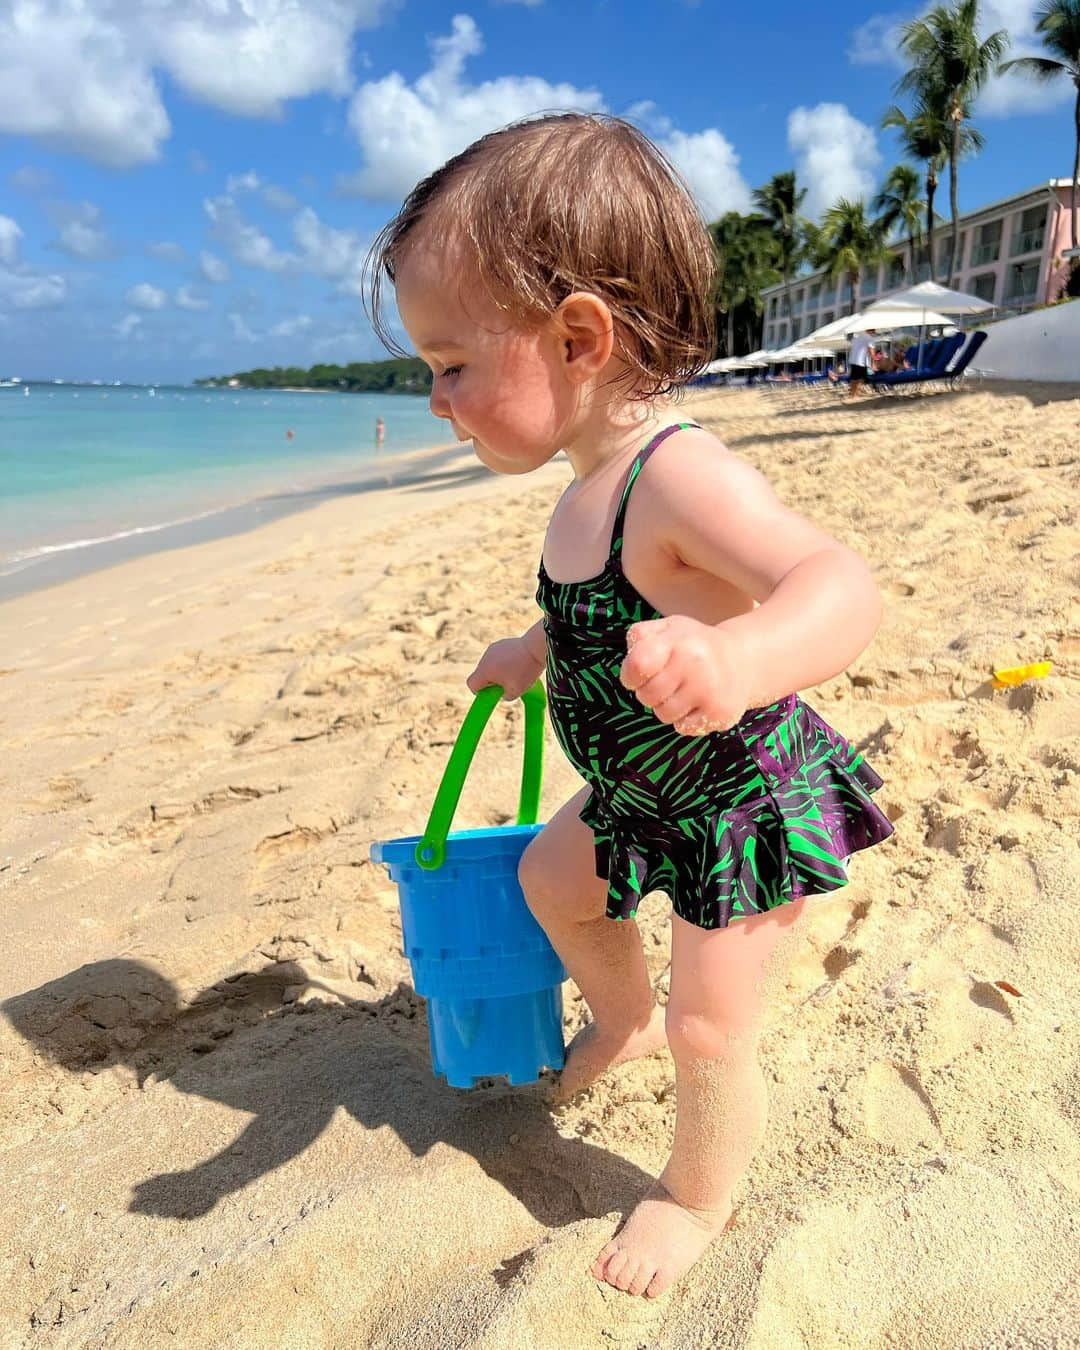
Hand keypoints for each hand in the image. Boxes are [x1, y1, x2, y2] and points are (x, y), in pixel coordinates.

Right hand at [467, 635, 544, 700]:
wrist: (537, 647)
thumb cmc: (525, 670)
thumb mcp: (516, 691)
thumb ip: (505, 696)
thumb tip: (503, 695)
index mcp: (485, 670)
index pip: (471, 684)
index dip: (479, 692)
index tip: (491, 693)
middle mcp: (485, 658)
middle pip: (480, 674)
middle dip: (491, 682)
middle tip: (506, 685)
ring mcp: (493, 648)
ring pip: (489, 664)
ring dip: (498, 671)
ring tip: (515, 673)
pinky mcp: (502, 643)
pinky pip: (498, 656)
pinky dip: (504, 662)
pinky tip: (518, 663)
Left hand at [618, 615, 752, 735]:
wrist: (743, 660)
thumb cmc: (694, 646)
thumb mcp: (668, 629)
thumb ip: (641, 636)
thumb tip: (632, 657)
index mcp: (677, 639)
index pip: (638, 665)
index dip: (631, 675)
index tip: (639, 673)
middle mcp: (695, 664)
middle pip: (646, 695)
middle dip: (650, 691)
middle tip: (668, 681)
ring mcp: (709, 690)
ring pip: (664, 715)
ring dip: (667, 707)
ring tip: (684, 691)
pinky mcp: (719, 713)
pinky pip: (683, 728)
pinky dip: (685, 719)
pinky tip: (697, 703)